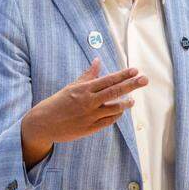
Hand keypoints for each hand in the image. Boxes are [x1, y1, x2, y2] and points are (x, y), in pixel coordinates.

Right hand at [20, 58, 147, 166]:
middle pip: (115, 92)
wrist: (43, 124)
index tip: (135, 70)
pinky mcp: (90, 128)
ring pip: (114, 108)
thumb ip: (87, 75)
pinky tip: (120, 112)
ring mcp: (90, 116)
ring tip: (132, 100)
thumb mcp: (71, 87)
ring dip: (126, 104)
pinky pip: (108, 121)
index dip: (123, 75)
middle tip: (145, 80)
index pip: (108, 80)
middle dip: (132, 85)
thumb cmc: (57, 103)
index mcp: (84, 89)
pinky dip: (116, 116)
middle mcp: (89, 102)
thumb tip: (98, 61)